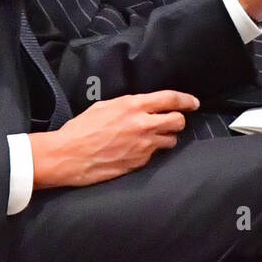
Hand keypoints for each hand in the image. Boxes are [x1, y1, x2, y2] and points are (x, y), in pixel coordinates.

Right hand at [29, 90, 198, 188]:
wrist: (67, 156)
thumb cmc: (81, 129)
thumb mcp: (105, 106)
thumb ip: (128, 105)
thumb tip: (141, 106)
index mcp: (134, 106)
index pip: (171, 99)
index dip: (186, 100)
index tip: (193, 103)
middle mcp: (143, 125)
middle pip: (178, 121)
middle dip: (178, 120)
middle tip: (171, 121)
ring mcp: (143, 146)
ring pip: (171, 140)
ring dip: (166, 138)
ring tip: (153, 138)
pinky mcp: (139, 163)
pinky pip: (154, 155)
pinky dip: (150, 152)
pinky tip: (137, 150)